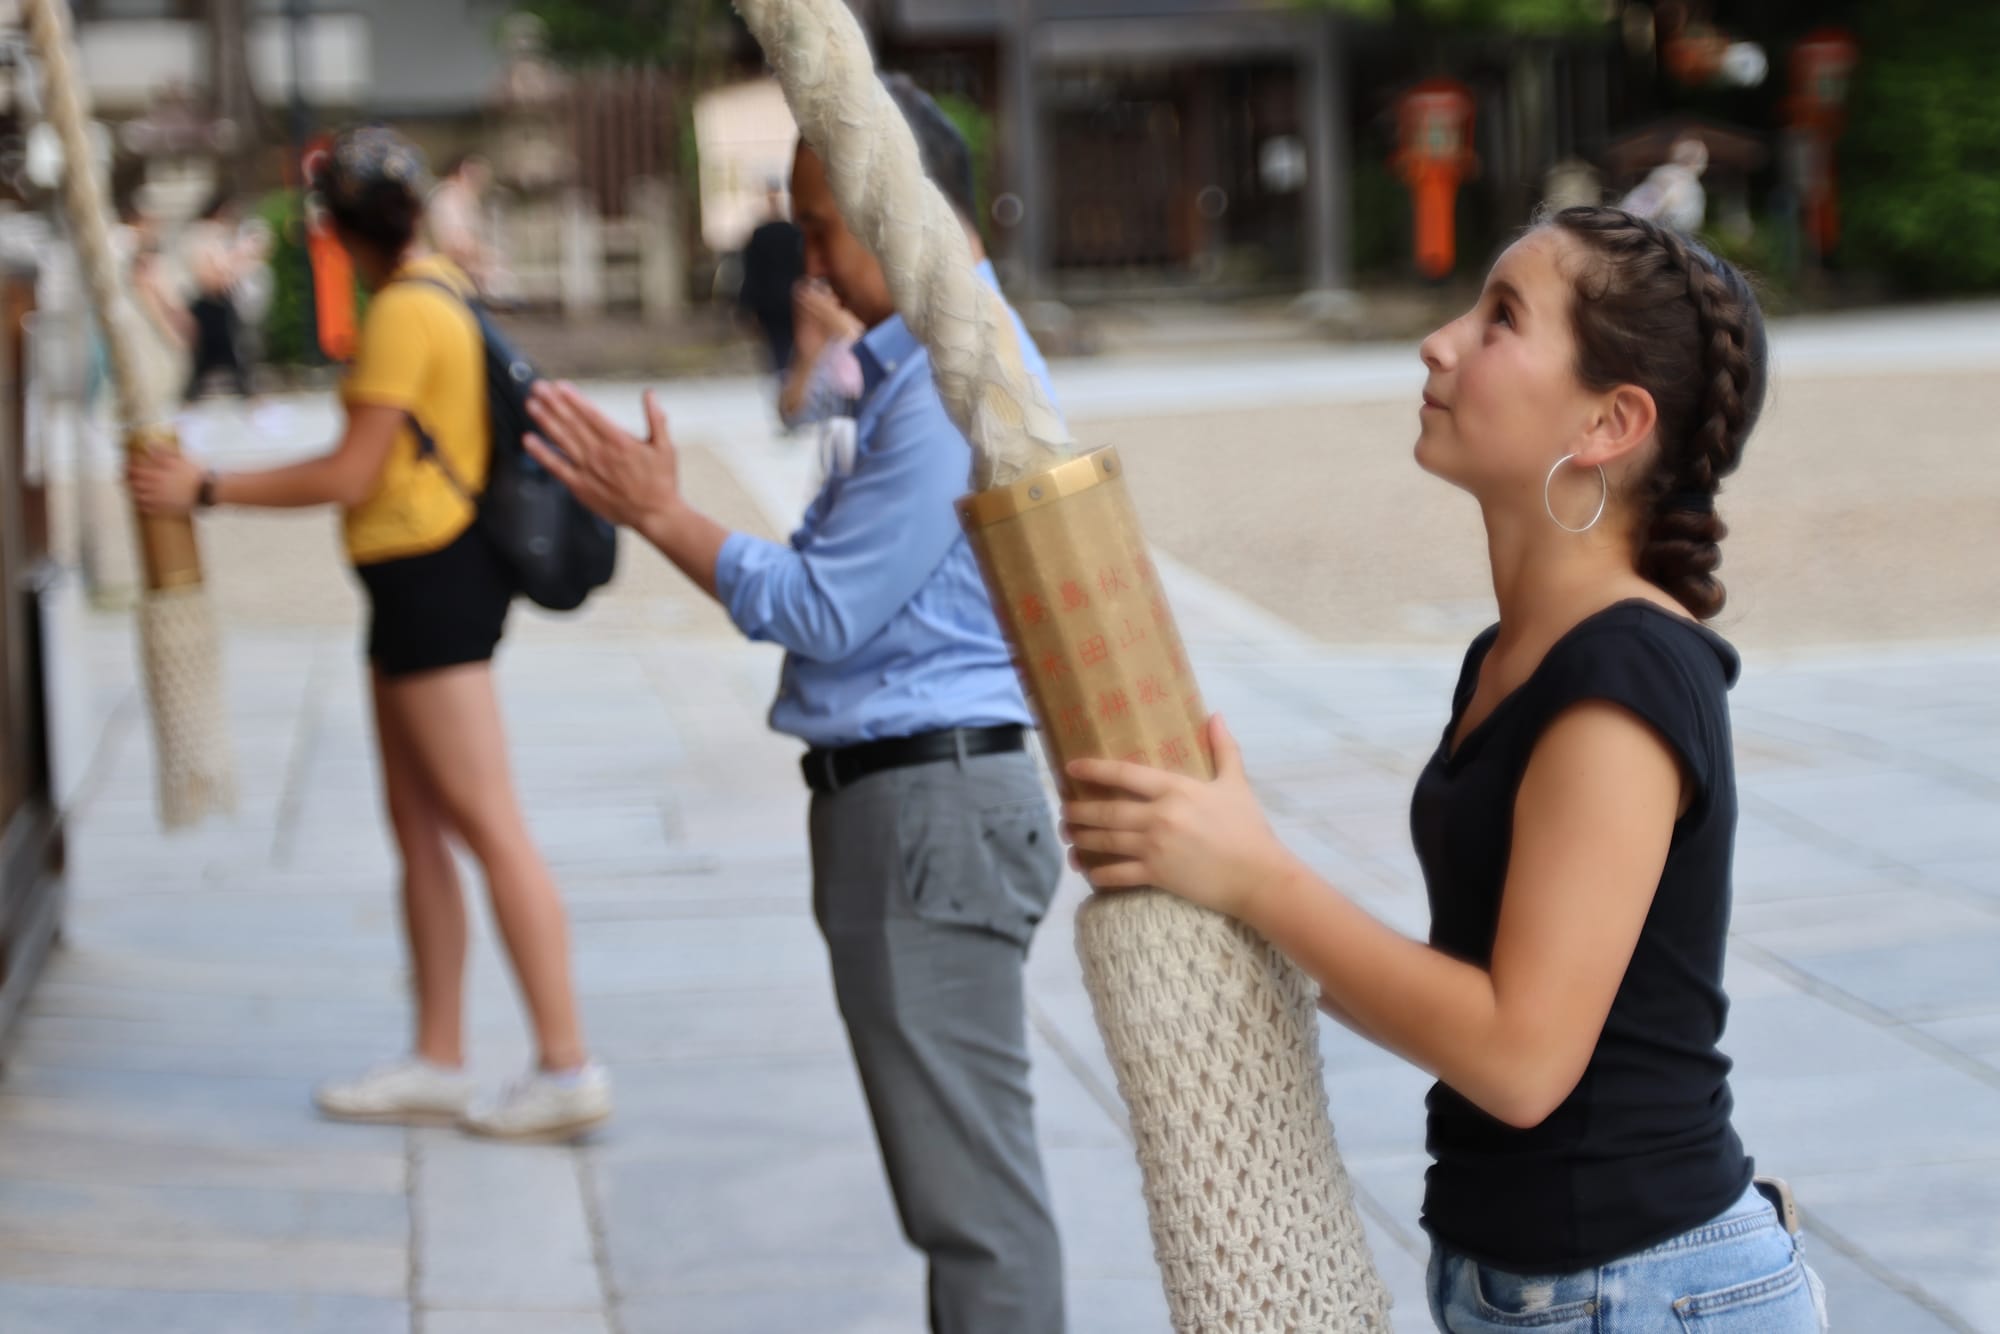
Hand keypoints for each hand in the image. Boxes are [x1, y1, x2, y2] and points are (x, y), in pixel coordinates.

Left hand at [126, 448, 204, 515]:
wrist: (208, 490)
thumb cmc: (195, 472)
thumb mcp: (180, 458)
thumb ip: (163, 451)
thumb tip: (148, 445)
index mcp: (158, 474)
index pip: (137, 471)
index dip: (128, 469)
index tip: (124, 467)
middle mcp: (156, 488)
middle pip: (136, 485)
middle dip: (128, 482)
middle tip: (122, 480)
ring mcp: (161, 499)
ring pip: (142, 498)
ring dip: (134, 494)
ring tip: (131, 492)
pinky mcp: (168, 509)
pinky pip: (152, 509)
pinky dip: (144, 507)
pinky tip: (142, 505)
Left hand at [525, 382, 680, 539]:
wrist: (655, 514)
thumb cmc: (661, 480)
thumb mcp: (666, 447)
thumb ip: (657, 418)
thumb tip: (650, 393)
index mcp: (620, 442)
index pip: (591, 414)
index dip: (573, 399)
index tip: (558, 385)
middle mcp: (601, 454)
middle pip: (572, 423)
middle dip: (553, 403)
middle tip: (538, 387)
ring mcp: (588, 470)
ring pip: (562, 440)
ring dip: (545, 421)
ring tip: (531, 404)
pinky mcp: (580, 486)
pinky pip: (556, 467)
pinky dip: (541, 453)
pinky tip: (528, 440)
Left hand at [1061, 715, 1295, 922]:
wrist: (1258, 876)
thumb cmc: (1248, 828)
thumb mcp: (1235, 784)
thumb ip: (1223, 749)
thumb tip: (1216, 715)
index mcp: (1176, 789)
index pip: (1125, 774)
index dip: (1094, 769)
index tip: (1071, 768)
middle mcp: (1160, 816)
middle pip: (1107, 810)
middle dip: (1079, 811)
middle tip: (1062, 811)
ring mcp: (1155, 847)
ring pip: (1106, 841)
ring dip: (1081, 839)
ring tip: (1067, 836)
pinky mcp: (1157, 875)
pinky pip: (1117, 874)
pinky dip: (1097, 873)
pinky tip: (1086, 871)